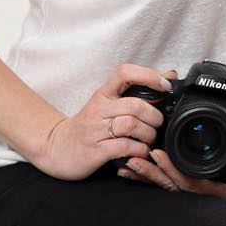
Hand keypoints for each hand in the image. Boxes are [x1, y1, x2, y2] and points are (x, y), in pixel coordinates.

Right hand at [35, 63, 173, 180]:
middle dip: (154, 115)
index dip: (148, 75)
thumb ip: (134, 93)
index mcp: (103, 94)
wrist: (57, 148)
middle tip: (158, 123)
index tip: (165, 84)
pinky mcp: (95, 150)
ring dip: (148, 134)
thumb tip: (168, 75)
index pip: (124, 73)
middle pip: (134, 105)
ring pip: (130, 125)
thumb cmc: (88, 126)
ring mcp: (95, 130)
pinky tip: (141, 152)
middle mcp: (99, 109)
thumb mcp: (107, 105)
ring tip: (149, 139)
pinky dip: (138, 150)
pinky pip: (123, 147)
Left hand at [119, 135, 225, 215]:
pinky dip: (155, 176)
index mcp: (220, 195)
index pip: (190, 184)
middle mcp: (206, 196)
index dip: (172, 171)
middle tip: (132, 158)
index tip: (157, 155)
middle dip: (151, 173)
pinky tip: (137, 170)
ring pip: (169, 186)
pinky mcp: (200, 187)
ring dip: (148, 176)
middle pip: (172, 186)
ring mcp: (201, 193)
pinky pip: (173, 183)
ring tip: (126, 165)